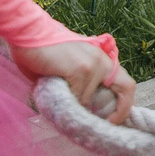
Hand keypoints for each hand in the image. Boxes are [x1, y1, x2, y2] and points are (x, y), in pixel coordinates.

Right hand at [15, 37, 134, 124]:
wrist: (27, 31)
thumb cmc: (43, 50)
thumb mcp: (69, 66)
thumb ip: (80, 84)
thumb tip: (82, 110)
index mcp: (102, 58)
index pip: (125, 83)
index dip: (124, 104)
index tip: (112, 120)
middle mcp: (102, 60)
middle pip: (127, 87)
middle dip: (121, 111)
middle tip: (105, 124)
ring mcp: (93, 64)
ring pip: (89, 100)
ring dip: (74, 107)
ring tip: (58, 100)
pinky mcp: (80, 70)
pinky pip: (76, 98)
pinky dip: (65, 103)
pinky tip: (53, 95)